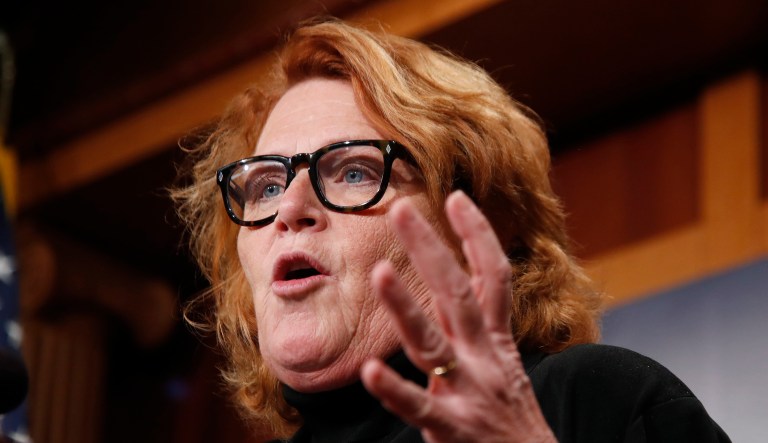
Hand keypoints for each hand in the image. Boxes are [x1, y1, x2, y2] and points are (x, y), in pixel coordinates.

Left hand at [361, 191, 555, 442]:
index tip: (456, 197)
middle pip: (457, 293)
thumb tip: (449, 297)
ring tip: (381, 272)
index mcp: (496, 342)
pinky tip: (369, 371)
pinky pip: (419, 406)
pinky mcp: (452, 428)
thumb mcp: (503, 368)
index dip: (477, 235)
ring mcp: (468, 392)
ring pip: (433, 342)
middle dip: (430, 249)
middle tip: (401, 208)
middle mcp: (484, 358)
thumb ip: (478, 333)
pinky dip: (395, 389)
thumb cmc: (513, 421)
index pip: (493, 277)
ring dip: (406, 306)